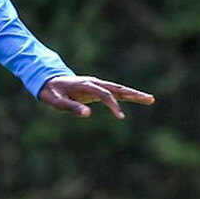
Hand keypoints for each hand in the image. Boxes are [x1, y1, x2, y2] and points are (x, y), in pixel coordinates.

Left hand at [38, 75, 154, 118]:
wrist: (49, 82)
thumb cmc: (52, 93)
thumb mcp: (58, 102)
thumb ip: (72, 107)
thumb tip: (88, 114)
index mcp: (85, 85)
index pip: (104, 95)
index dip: (113, 105)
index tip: (121, 116)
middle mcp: (94, 83)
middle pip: (116, 88)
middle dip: (133, 94)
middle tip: (149, 99)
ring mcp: (97, 85)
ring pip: (118, 89)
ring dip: (133, 94)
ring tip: (150, 99)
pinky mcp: (97, 89)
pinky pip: (114, 92)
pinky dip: (126, 95)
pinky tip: (137, 99)